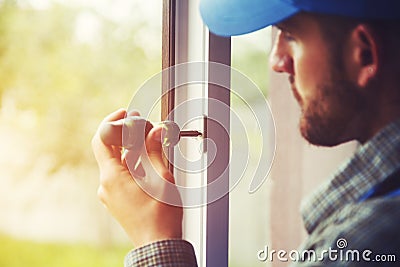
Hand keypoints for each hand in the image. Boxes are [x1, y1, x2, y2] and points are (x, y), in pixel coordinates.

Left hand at [92, 109, 182, 246]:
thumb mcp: (161, 178)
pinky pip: (122, 176)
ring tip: (153, 145)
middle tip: (144, 125)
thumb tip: (156, 130)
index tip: (126, 113)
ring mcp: (111, 194)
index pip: (101, 139)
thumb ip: (155, 151)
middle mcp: (106, 185)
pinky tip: (150, 164)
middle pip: (111, 151)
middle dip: (127, 136)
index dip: (112, 122)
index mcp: (112, 177)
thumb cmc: (160, 216)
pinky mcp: (119, 201)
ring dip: (133, 151)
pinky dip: (133, 166)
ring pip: (119, 163)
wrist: (158, 245)